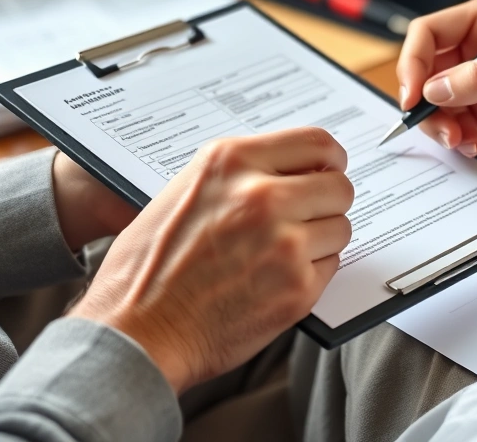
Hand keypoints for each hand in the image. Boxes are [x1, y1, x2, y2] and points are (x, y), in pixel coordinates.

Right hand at [67, 128, 353, 393]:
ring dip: (321, 239)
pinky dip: (312, 273)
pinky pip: (331, 266)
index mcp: (232, 162)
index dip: (330, 159)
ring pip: (340, 228)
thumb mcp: (184, 193)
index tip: (330, 170)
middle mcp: (262, 196)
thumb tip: (291, 171)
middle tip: (310, 217)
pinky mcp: (298, 288)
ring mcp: (284, 243)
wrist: (136, 333)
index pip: (316, 142)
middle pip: (339, 186)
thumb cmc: (147, 269)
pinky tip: (276, 280)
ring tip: (282, 254)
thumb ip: (239, 176)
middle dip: (328, 201)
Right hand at [398, 0, 476, 166]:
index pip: (428, 33)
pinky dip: (454, 138)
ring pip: (430, 102)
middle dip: (426, 103)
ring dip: (440, 126)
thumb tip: (434, 89)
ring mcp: (473, 82)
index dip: (413, 62)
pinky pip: (446, 123)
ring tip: (464, 140)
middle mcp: (473, 49)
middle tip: (444, 128)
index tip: (414, 96)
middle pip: (422, 71)